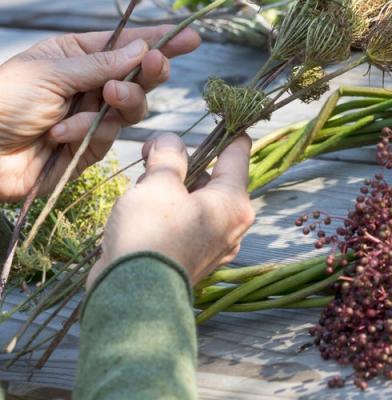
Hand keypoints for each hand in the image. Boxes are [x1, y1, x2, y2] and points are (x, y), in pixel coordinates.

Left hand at [0, 26, 199, 201]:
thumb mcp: (49, 72)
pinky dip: (87, 134)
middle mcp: (87, 85)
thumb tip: (144, 48)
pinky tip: (59, 135)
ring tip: (103, 99)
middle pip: (138, 77)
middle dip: (148, 72)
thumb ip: (101, 64)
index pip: (125, 44)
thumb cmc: (0, 101)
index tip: (192, 37)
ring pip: (131, 109)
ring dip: (121, 102)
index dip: (159, 40)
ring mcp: (90, 118)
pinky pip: (108, 138)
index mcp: (74, 55)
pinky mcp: (87, 150)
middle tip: (155, 66)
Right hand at [87, 133, 254, 287]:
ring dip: (171, 190)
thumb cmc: (149, 234)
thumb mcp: (158, 183)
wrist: (130, 295)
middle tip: (151, 159)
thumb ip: (168, 156)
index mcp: (235, 202)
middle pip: (214, 177)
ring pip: (196, 201)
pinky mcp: (194, 259)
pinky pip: (186, 223)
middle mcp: (232, 224)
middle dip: (183, 165)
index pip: (239, 153)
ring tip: (141, 192)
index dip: (226, 132)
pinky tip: (141, 214)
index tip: (217, 117)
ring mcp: (215, 245)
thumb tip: (169, 142)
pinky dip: (168, 213)